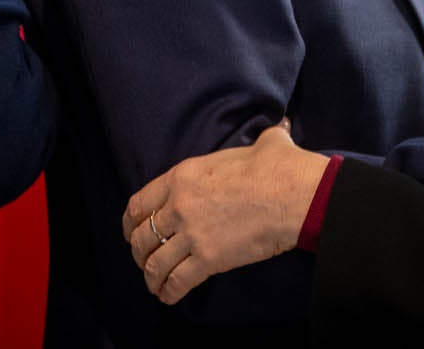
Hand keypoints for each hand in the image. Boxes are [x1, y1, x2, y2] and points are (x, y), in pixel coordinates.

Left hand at [121, 125, 327, 305]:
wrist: (292, 194)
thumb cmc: (277, 167)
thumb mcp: (261, 144)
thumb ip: (263, 137)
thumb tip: (281, 126)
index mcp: (183, 176)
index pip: (140, 203)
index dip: (131, 222)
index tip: (131, 230)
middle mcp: (180, 206)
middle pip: (142, 236)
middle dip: (138, 252)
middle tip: (144, 259)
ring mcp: (192, 234)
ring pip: (155, 262)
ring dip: (151, 276)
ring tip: (155, 284)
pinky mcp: (208, 259)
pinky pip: (178, 281)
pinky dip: (169, 292)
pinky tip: (168, 296)